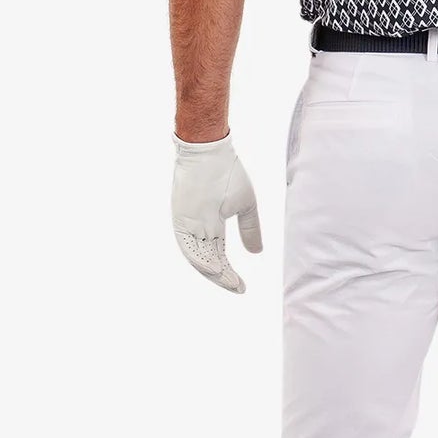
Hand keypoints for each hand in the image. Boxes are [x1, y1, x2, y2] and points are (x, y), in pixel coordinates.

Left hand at [172, 133, 261, 292]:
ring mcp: (188, 223)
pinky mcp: (180, 217)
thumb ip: (250, 229)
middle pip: (207, 261)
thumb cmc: (228, 173)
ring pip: (196, 256)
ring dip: (210, 272)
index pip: (219, 257)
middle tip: (236, 288)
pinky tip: (212, 268)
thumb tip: (257, 253)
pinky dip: (198, 258)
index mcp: (212, 226)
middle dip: (221, 277)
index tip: (241, 287)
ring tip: (227, 282)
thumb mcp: (245, 205)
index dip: (229, 274)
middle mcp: (197, 229)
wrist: (210, 149)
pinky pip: (187, 244)